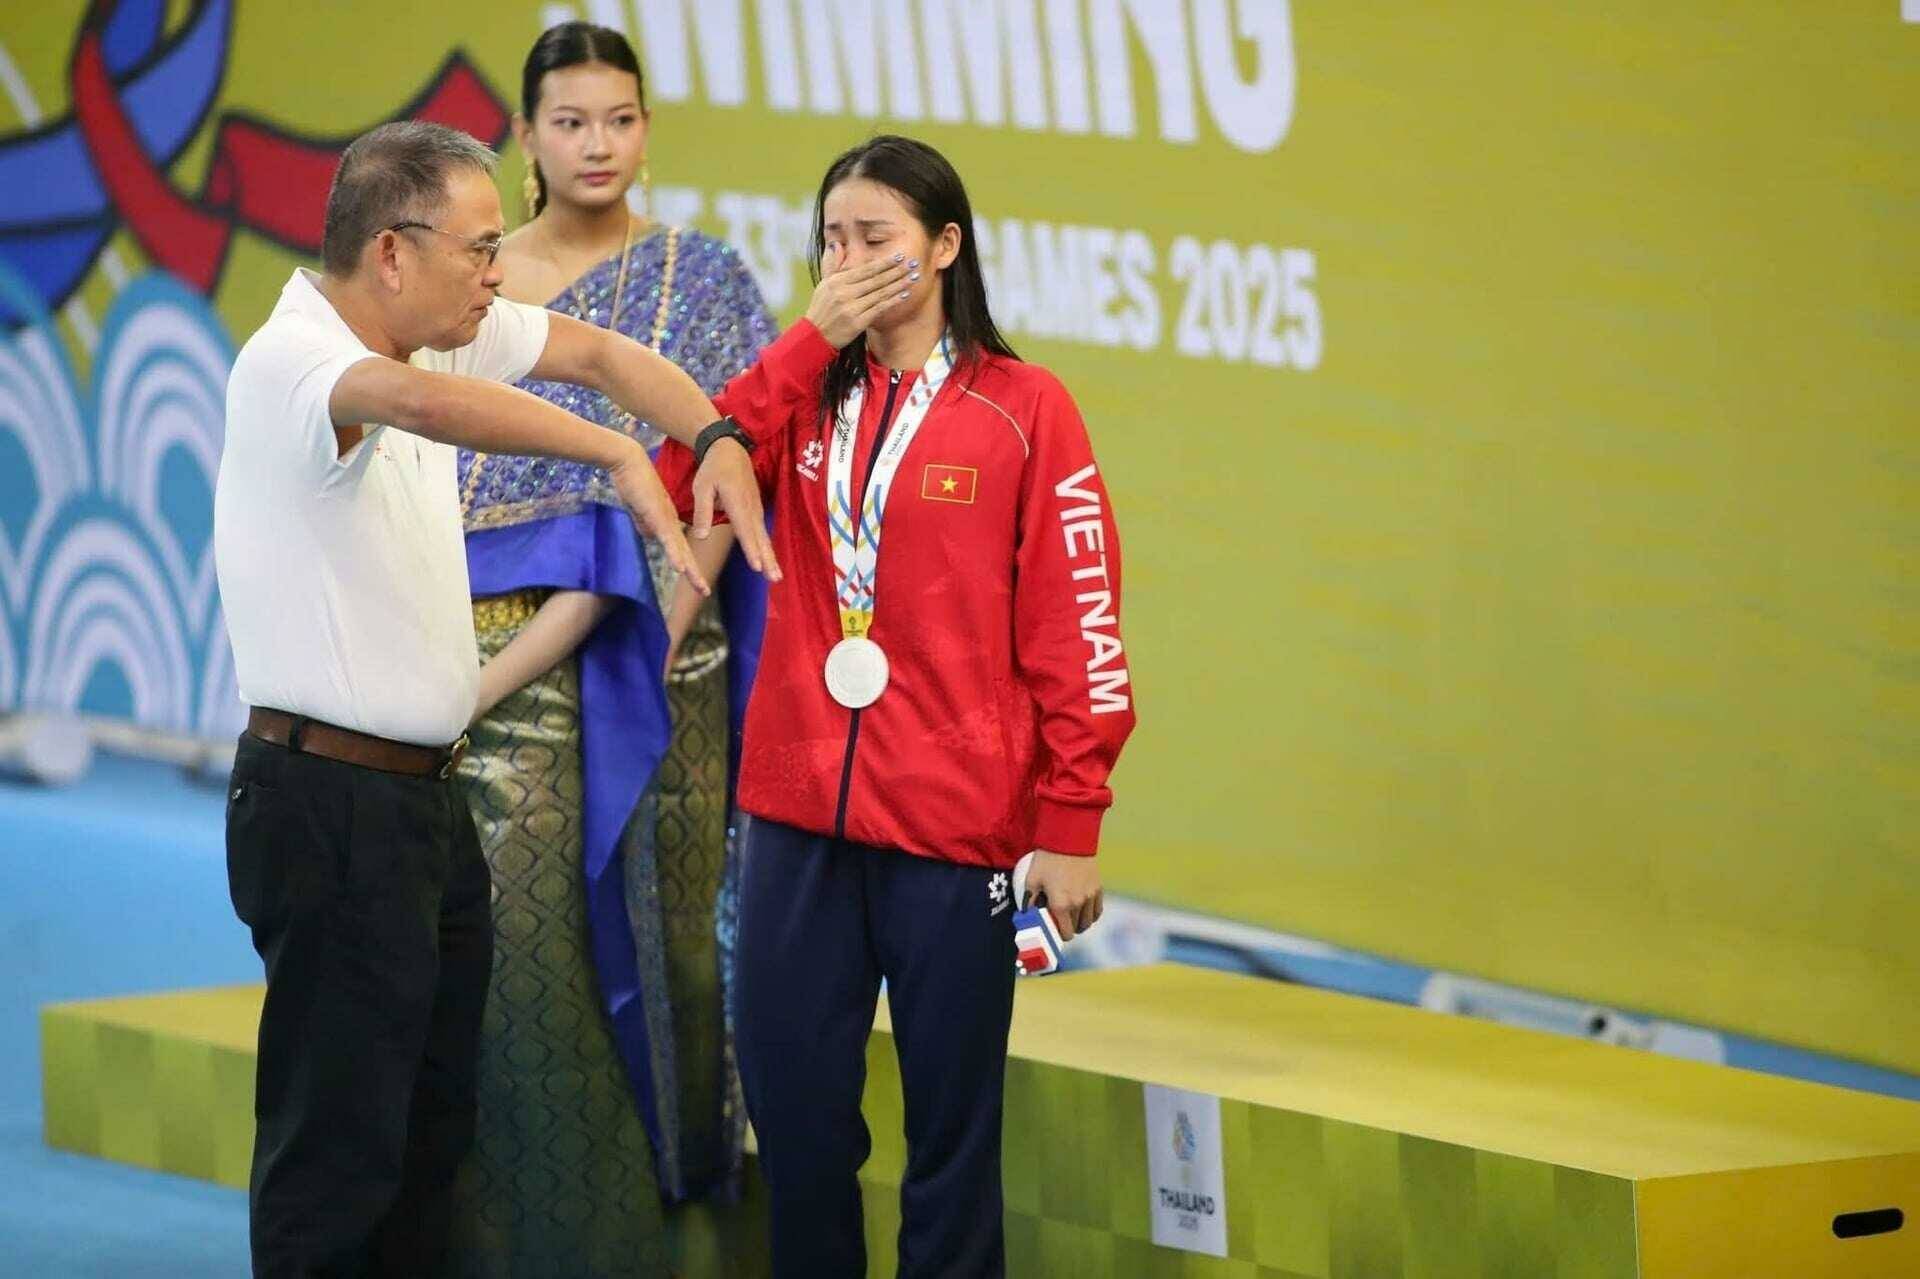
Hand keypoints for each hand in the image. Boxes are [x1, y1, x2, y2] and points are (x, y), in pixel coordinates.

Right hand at [609, 440, 709, 595]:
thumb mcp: (639, 509)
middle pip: (685, 553)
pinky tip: (681, 568)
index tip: (696, 581)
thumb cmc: (631, 482)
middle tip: (705, 592)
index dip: (687, 566)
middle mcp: (671, 522)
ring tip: (702, 587)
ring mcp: (666, 519)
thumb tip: (651, 539)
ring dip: (690, 570)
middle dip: (694, 574)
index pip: (679, 549)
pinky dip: (675, 554)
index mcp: (668, 521)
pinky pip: (668, 539)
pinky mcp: (657, 515)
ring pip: (681, 550)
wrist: (627, 461)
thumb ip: (645, 524)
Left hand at [690, 437, 780, 580]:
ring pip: (763, 537)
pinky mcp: (756, 509)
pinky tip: (770, 561)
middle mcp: (750, 508)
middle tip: (774, 579)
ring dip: (771, 557)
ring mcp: (756, 509)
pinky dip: (768, 548)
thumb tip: (700, 536)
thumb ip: (702, 511)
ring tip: (776, 576)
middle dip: (768, 559)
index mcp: (736, 502)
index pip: (744, 530)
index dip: (751, 549)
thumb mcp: (701, 486)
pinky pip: (762, 532)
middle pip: (760, 538)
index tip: (757, 566)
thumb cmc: (713, 469)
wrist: (730, 449)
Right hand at [804, 248, 913, 348]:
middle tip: (913, 263)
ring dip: (899, 284)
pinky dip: (893, 300)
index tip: (899, 256)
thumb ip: (831, 264)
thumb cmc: (821, 309)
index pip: (865, 269)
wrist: (815, 336)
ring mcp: (851, 308)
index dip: (884, 263)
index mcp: (837, 281)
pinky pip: (879, 308)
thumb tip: (836, 244)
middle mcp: (844, 293)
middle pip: (876, 279)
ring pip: (880, 293)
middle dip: (897, 271)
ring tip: (913, 277)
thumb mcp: (823, 284)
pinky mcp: (857, 322)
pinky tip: (905, 294)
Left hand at [1021, 850, 1102, 941]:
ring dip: (1080, 922)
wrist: (1068, 840)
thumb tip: (1026, 914)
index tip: (1053, 928)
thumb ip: (1028, 901)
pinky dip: (1091, 914)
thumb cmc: (1047, 859)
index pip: (1065, 934)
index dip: (1059, 934)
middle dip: (1068, 927)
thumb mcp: (1032, 879)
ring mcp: (1090, 897)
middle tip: (1059, 918)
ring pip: (1088, 922)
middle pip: (1077, 929)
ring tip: (1071, 915)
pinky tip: (1083, 910)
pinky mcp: (1098, 888)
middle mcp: (1078, 904)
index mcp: (1060, 905)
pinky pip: (1097, 911)